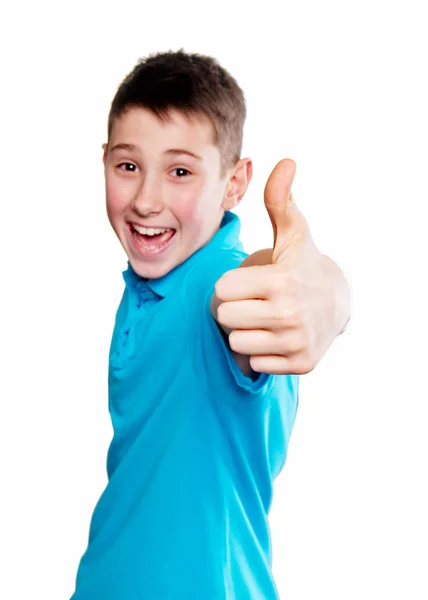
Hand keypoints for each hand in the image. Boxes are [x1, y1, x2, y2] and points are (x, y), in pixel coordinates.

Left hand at [214, 159, 348, 374]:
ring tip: (264, 319)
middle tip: (256, 301)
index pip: (221, 290)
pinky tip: (276, 336)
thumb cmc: (303, 264)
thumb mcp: (293, 232)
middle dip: (234, 309)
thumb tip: (285, 161)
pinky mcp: (301, 364)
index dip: (231, 284)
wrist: (338, 303)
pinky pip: (254, 363)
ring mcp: (296, 342)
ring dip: (244, 331)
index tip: (250, 282)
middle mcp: (289, 314)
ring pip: (235, 343)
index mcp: (281, 281)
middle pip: (223, 317)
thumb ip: (279, 200)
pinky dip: (261, 352)